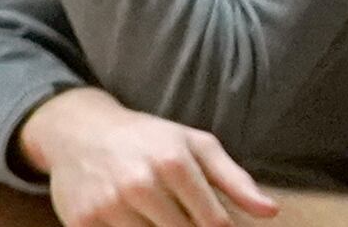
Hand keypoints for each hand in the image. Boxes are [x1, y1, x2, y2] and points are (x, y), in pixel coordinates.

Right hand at [22, 93, 279, 226]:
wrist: (76, 130)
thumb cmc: (146, 140)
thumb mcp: (193, 145)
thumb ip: (234, 179)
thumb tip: (270, 211)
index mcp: (173, 162)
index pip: (215, 224)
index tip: (219, 226)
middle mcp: (140, 183)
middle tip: (180, 216)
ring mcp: (109, 204)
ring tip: (160, 216)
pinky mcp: (84, 221)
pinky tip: (134, 220)